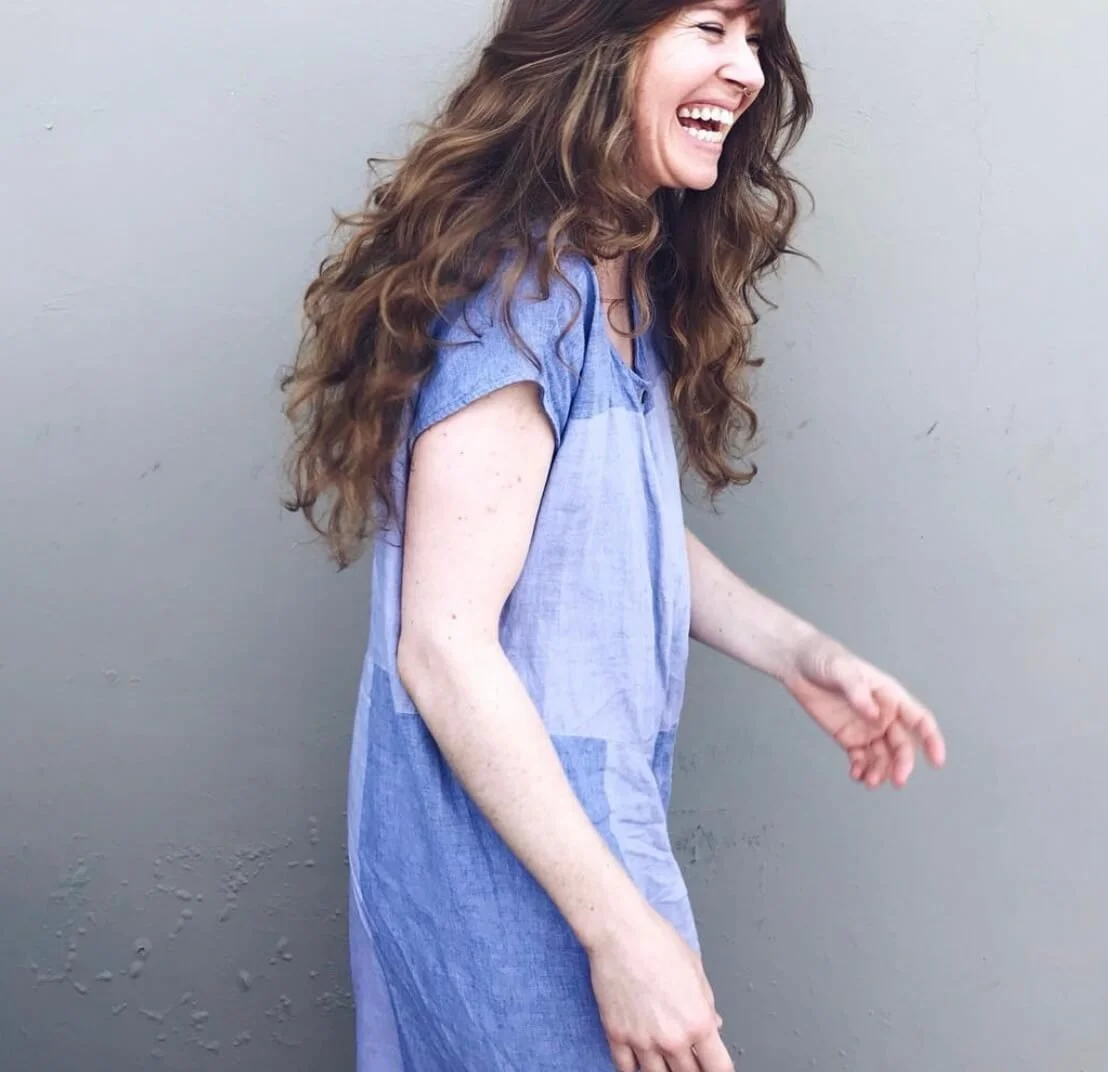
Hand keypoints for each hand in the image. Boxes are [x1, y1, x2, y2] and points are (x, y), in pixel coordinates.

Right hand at [587, 904, 733, 1071]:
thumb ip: (706, 1004)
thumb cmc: (657, 941)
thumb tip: (713, 1023)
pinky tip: (638, 1058)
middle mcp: (673, 1038)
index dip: (718, 1070)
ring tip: (665, 1057)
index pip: (718, 1068)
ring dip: (664, 1069)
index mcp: (698, 1022)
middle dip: (692, 1068)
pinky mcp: (616, 1034)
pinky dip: (633, 1066)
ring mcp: (642, 1041)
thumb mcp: (695, 970)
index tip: (715, 1066)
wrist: (620, 932)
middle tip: (689, 1058)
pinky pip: (625, 1068)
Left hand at [781, 629, 946, 788]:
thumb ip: (857, 691)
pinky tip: (856, 775)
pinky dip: (862, 769)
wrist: (796, 663)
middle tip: (898, 781)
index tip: (936, 762)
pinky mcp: (848, 736)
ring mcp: (866, 727)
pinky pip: (861, 758)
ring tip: (870, 781)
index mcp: (890, 695)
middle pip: (902, 745)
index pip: (919, 720)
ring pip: (882, 756)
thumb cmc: (824, 658)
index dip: (932, 740)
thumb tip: (874, 714)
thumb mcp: (841, 669)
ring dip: (881, 771)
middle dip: (902, 764)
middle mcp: (883, 714)